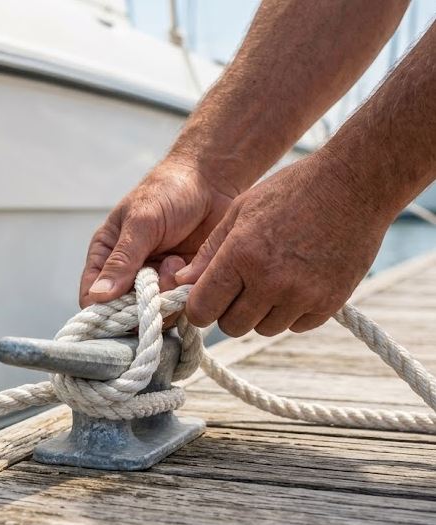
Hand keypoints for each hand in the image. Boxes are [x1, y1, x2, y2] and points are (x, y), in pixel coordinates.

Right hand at [79, 162, 236, 307]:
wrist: (213, 181)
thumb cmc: (168, 192)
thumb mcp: (141, 222)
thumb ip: (122, 260)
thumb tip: (98, 296)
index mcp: (107, 255)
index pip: (92, 295)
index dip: (101, 311)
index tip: (119, 314)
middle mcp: (129, 273)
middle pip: (125, 311)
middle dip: (141, 302)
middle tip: (156, 280)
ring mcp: (157, 281)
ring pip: (156, 311)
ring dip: (167, 293)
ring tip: (177, 263)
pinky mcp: (184, 285)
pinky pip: (182, 305)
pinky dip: (187, 292)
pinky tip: (191, 267)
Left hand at [175, 154, 387, 335]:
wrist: (355, 183)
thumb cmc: (291, 191)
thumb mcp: (240, 211)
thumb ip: (209, 252)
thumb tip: (182, 284)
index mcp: (240, 255)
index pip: (202, 310)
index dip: (199, 308)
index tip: (205, 299)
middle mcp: (269, 281)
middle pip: (230, 327)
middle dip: (228, 311)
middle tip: (239, 288)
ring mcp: (302, 295)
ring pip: (263, 329)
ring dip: (261, 312)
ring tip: (271, 279)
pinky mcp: (330, 303)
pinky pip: (296, 325)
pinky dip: (292, 311)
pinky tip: (297, 281)